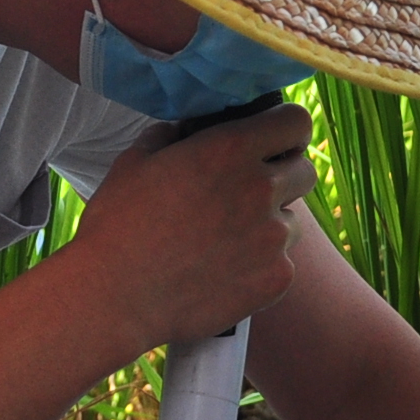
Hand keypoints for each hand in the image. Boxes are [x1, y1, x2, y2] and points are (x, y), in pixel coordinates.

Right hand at [62, 103, 316, 347]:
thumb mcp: (136, 161)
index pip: (296, 122)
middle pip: (305, 171)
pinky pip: (282, 263)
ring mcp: (273, 237)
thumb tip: (189, 129)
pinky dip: (260, 267)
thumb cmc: (117, 225)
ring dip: (269, 226)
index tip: (274, 143)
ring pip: (292, 222)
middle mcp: (261, 189)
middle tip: (246, 195)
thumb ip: (174, 134)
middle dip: (283, 178)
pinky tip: (223, 272)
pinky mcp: (277, 279)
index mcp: (230, 149)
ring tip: (224, 242)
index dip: (286, 131)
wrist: (114, 298)